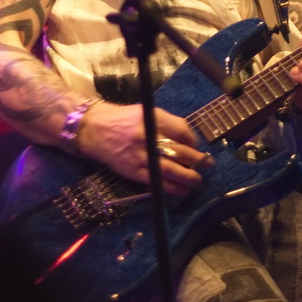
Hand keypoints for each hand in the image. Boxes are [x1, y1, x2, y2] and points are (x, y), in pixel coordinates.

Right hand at [77, 102, 213, 194]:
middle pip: (179, 151)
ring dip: (188, 177)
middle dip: (198, 160)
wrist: (94, 130)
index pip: (181, 130)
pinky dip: (172, 187)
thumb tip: (189, 141)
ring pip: (170, 169)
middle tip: (208, 165)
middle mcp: (147, 136)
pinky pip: (156, 182)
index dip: (194, 141)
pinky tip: (182, 189)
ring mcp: (140, 155)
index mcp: (152, 118)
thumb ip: (167, 123)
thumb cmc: (123, 119)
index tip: (197, 146)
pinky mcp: (133, 171)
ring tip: (198, 180)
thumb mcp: (146, 112)